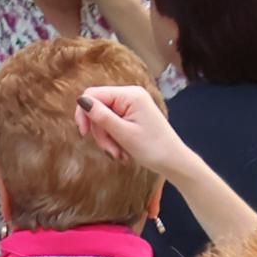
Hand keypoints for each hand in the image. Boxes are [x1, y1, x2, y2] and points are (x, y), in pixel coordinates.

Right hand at [71, 81, 191, 183]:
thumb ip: (101, 116)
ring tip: (120, 155)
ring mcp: (133, 106)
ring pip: (104, 119)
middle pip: (97, 108)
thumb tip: (81, 100)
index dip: (83, 113)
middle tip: (111, 151)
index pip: (92, 94)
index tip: (83, 134)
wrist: (174, 162)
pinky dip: (114, 139)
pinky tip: (123, 152)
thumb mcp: (123, 133)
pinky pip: (113, 124)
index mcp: (130, 95)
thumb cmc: (153, 148)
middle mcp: (131, 96)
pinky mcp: (133, 116)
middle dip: (100, 132)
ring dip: (107, 139)